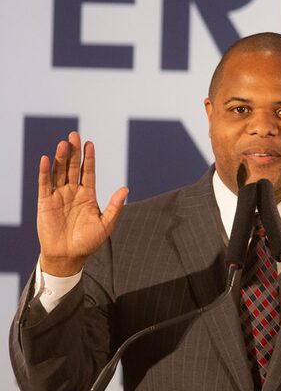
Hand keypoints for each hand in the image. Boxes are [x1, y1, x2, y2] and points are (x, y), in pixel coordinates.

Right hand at [37, 132, 127, 275]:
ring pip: (58, 172)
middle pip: (72, 167)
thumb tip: (125, 189)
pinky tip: (45, 159)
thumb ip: (114, 206)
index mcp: (88, 195)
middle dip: (73, 152)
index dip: (89, 158)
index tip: (90, 143)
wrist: (69, 256)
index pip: (88, 172)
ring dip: (60, 158)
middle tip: (74, 134)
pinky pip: (44, 184)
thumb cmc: (88, 242)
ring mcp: (59, 196)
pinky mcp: (45, 202)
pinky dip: (44, 171)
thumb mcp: (106, 224)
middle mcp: (73, 192)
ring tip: (63, 143)